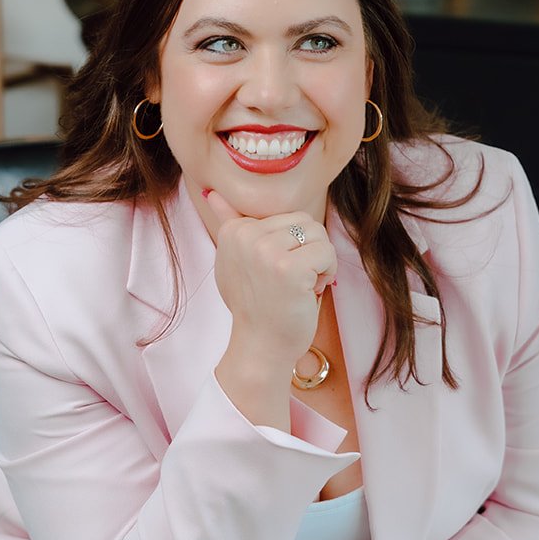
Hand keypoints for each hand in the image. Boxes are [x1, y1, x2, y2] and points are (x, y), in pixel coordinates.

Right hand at [204, 188, 336, 368]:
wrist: (260, 346)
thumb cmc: (254, 306)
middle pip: (305, 221)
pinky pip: (326, 253)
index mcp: (234, 231)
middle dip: (309, 251)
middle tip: (292, 282)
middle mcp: (246, 237)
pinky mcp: (289, 268)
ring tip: (301, 286)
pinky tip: (309, 292)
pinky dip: (326, 273)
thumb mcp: (234, 262)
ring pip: (319, 234)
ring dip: (319, 262)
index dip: (291, 247)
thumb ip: (228, 224)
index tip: (274, 274)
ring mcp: (267, 252)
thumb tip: (211, 193)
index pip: (286, 218)